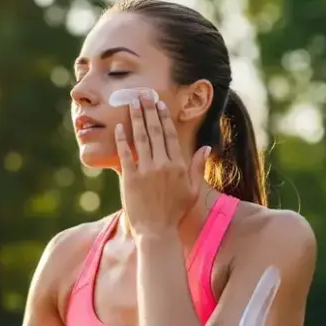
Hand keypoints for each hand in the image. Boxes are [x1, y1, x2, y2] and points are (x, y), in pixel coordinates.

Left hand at [115, 93, 210, 235]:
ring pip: (141, 138)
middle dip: (149, 110)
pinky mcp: (130, 179)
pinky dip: (122, 139)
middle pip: (155, 131)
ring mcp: (146, 171)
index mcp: (178, 166)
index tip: (159, 103)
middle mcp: (163, 165)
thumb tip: (206, 147)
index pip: (170, 135)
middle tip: (143, 94)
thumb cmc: (175, 212)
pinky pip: (125, 154)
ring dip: (136, 118)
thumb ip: (198, 167)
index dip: (164, 117)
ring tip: (131, 103)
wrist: (157, 232)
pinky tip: (118, 127)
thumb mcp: (192, 190)